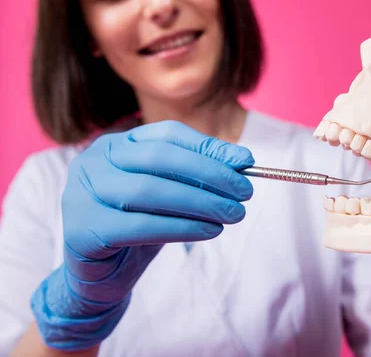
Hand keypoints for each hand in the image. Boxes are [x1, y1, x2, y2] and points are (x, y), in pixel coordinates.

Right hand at [31, 121, 254, 350]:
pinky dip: (182, 227)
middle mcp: (93, 162)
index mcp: (115, 145)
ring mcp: (82, 194)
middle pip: (160, 157)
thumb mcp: (168, 195)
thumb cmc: (137, 228)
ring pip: (151, 190)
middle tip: (245, 191)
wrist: (97, 277)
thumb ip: (196, 176)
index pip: (167, 134)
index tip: (246, 161)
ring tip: (234, 214)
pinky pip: (141, 226)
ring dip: (201, 201)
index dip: (208, 146)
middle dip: (210, 173)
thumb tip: (242, 161)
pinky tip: (210, 231)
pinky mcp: (83, 231)